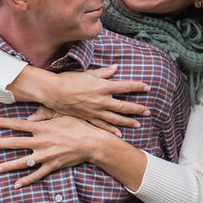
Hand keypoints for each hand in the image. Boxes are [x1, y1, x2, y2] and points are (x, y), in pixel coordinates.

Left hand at [0, 114, 106, 187]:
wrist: (93, 143)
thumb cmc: (79, 126)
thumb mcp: (63, 115)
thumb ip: (45, 114)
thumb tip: (30, 116)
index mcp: (42, 128)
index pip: (18, 124)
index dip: (3, 123)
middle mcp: (41, 142)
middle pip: (15, 143)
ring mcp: (46, 156)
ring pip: (23, 162)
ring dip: (8, 166)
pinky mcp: (52, 166)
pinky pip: (37, 175)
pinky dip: (27, 181)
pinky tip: (16, 185)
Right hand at [12, 64, 149, 133]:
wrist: (54, 92)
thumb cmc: (70, 80)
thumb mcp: (88, 73)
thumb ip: (104, 72)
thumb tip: (115, 68)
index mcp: (103, 87)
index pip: (125, 86)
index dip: (137, 87)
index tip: (148, 87)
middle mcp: (102, 100)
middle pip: (124, 106)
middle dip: (137, 109)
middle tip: (148, 111)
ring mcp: (96, 111)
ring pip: (116, 118)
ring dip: (128, 121)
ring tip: (138, 124)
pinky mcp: (88, 117)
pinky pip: (103, 125)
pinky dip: (112, 129)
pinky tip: (119, 134)